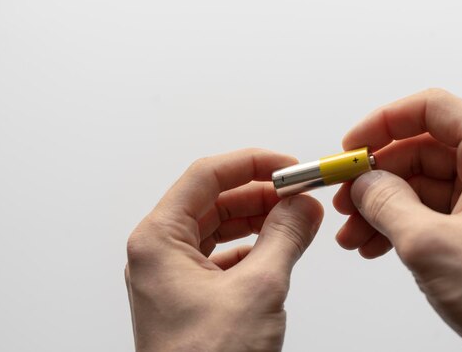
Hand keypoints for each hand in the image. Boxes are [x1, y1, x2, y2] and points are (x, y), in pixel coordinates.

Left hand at [125, 148, 322, 351]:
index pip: (206, 176)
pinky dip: (254, 248)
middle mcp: (160, 253)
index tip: (288, 165)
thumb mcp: (258, 289)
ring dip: (260, 220)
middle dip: (261, 194)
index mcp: (158, 240)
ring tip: (298, 219)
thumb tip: (303, 205)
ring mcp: (174, 276)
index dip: (251, 163)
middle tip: (300, 193)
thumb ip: (284, 237)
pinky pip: (224, 257)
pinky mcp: (191, 297)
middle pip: (214, 200)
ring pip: (221, 228)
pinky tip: (279, 249)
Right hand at [333, 89, 461, 351]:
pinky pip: (428, 210)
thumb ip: (387, 203)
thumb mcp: (432, 245)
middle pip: (418, 150)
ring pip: (418, 184)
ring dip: (380, 206)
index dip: (383, 123)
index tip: (352, 147)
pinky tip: (373, 245)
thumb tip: (362, 183)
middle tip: (344, 200)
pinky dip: (397, 224)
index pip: (430, 109)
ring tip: (353, 234)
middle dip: (375, 177)